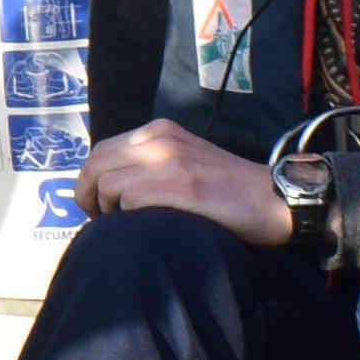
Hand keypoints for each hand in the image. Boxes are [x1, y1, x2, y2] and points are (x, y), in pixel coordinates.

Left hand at [77, 119, 293, 244]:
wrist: (273, 198)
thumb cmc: (229, 190)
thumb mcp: (185, 160)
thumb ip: (150, 165)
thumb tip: (109, 189)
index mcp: (159, 131)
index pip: (101, 151)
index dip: (89, 181)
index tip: (96, 206)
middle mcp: (160, 139)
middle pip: (95, 164)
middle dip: (86, 196)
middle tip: (97, 220)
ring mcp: (170, 160)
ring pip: (107, 183)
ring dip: (107, 210)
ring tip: (125, 226)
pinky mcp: (182, 185)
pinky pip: (129, 199)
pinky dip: (127, 217)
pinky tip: (143, 228)